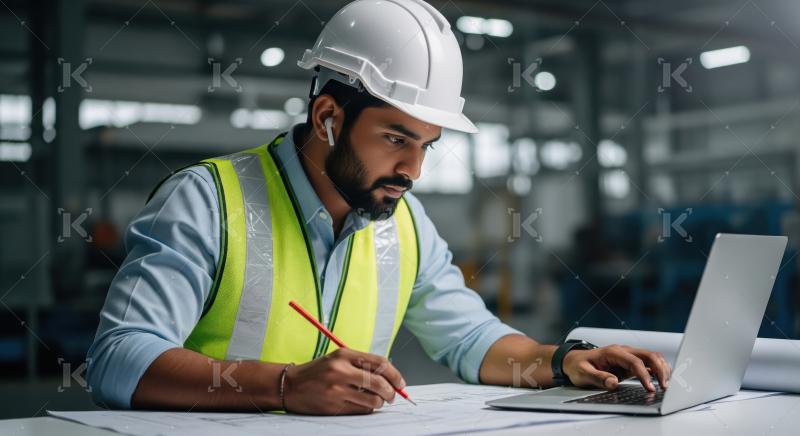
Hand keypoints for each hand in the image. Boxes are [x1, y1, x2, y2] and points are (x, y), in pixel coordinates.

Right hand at [282, 348, 405, 414]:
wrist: (290, 385)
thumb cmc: (318, 372)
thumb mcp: (338, 359)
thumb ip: (362, 364)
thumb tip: (389, 376)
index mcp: (344, 355)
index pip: (380, 362)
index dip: (395, 374)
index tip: (400, 383)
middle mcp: (341, 371)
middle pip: (379, 382)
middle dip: (391, 392)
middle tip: (393, 395)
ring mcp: (337, 390)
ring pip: (373, 399)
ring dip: (380, 402)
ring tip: (376, 400)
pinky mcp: (334, 406)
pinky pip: (361, 410)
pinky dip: (367, 408)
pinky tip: (362, 404)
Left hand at [561, 344, 670, 391]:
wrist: (574, 360)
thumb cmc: (578, 366)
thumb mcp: (583, 373)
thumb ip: (598, 378)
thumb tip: (613, 383)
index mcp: (613, 352)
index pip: (634, 361)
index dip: (644, 375)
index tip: (650, 388)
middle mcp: (623, 351)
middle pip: (649, 355)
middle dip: (660, 370)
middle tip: (665, 387)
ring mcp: (628, 356)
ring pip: (652, 357)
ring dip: (662, 369)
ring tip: (666, 385)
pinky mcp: (630, 362)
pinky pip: (649, 363)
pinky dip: (658, 370)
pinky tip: (662, 381)